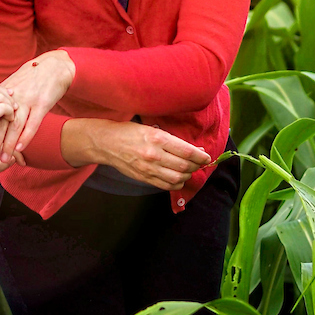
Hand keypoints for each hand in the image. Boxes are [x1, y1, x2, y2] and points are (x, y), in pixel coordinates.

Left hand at [0, 50, 75, 162]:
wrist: (54, 65)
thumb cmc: (35, 77)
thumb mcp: (16, 83)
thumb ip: (5, 97)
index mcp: (5, 93)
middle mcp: (14, 97)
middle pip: (0, 123)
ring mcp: (28, 100)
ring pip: (14, 126)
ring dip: (8, 145)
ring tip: (3, 159)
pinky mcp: (42, 103)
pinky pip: (32, 123)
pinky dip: (26, 136)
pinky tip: (20, 148)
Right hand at [85, 120, 210, 190]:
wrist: (107, 143)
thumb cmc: (130, 132)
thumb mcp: (152, 128)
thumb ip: (172, 140)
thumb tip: (194, 149)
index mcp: (157, 138)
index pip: (187, 151)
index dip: (201, 156)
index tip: (207, 157)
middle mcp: (154, 155)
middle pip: (184, 166)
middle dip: (196, 166)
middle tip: (199, 163)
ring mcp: (148, 169)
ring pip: (177, 178)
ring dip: (187, 175)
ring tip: (188, 170)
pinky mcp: (144, 178)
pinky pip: (166, 185)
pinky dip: (176, 183)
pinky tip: (178, 178)